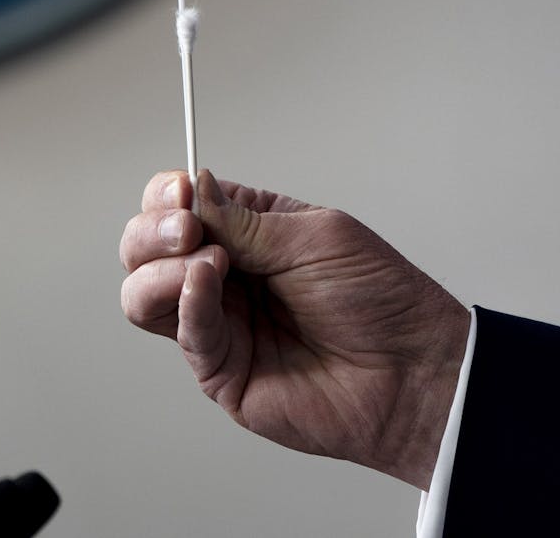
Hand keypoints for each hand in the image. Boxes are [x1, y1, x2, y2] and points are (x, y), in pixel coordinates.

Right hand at [119, 170, 469, 488]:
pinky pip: (182, 333)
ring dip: (158, 269)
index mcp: (247, 233)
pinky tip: (207, 282)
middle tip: (185, 227)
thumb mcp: (315, 237)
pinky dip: (186, 301)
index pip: (178, 206)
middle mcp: (223, 277)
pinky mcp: (220, 370)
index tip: (182, 193)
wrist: (415, 372)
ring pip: (144, 293)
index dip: (169, 196)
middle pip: (145, 247)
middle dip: (152, 230)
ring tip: (202, 260)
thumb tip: (196, 187)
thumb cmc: (382, 300)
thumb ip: (245, 220)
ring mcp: (218, 324)